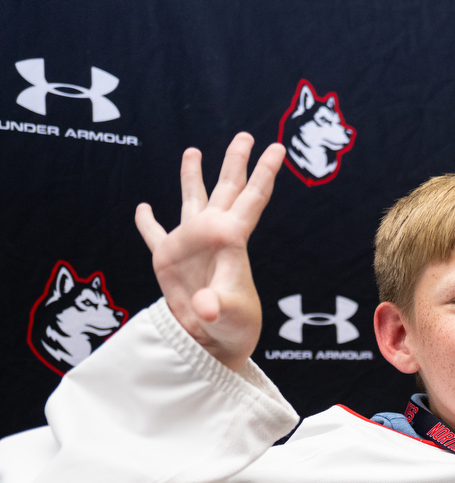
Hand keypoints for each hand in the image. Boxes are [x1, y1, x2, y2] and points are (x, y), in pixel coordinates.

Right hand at [134, 133, 283, 369]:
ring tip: (193, 151)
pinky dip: (147, 221)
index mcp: (232, 241)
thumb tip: (205, 307)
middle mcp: (213, 236)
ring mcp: (190, 246)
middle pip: (227, 190)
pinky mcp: (168, 261)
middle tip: (246, 135)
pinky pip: (155, 235)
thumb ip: (216, 308)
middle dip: (236, 162)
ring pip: (192, 201)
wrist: (211, 342)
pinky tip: (143, 207)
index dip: (265, 174)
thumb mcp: (226, 318)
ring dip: (192, 177)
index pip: (251, 200)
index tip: (277, 148)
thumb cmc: (229, 328)